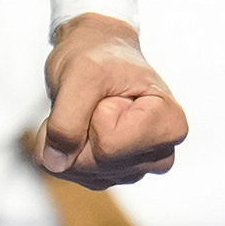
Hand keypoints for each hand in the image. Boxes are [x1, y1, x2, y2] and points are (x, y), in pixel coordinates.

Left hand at [39, 19, 186, 188]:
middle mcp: (158, 154)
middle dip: (79, 130)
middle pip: (96, 164)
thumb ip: (67, 120)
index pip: (109, 147)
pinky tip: (79, 122)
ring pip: (80, 171)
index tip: (111, 93)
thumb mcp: (81, 75)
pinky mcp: (109, 174)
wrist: (96, 51)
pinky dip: (60, 145)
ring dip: (68, 137)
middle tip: (95, 99)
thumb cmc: (99, 56)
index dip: (96, 115)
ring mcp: (133, 168)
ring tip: (88, 108)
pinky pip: (67, 171)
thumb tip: (55, 164)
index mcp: (169, 126)